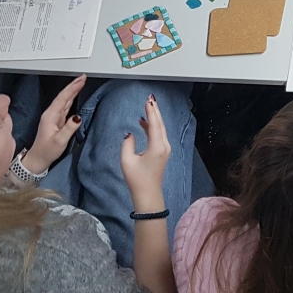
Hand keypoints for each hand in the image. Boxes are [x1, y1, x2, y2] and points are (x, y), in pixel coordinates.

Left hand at [23, 75, 86, 173]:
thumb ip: (69, 128)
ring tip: (81, 82)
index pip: (63, 98)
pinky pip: (66, 105)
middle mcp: (51, 114)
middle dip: (73, 85)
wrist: (38, 159)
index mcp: (50, 116)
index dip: (72, 88)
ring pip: (65, 99)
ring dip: (73, 90)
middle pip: (63, 96)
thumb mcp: (60, 141)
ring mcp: (54, 117)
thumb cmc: (47, 151)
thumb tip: (78, 117)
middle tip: (83, 77)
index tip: (81, 80)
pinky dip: (71, 98)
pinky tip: (75, 95)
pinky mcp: (57, 121)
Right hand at [121, 94, 170, 212]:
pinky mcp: (162, 152)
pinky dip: (153, 126)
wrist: (148, 194)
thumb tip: (130, 133)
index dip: (151, 111)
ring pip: (160, 129)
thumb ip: (127, 144)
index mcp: (157, 147)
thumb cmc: (137, 179)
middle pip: (160, 124)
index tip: (149, 100)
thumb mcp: (127, 161)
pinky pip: (159, 135)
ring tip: (147, 106)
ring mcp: (165, 149)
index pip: (154, 125)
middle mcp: (164, 146)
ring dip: (154, 118)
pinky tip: (145, 122)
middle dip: (155, 110)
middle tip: (150, 98)